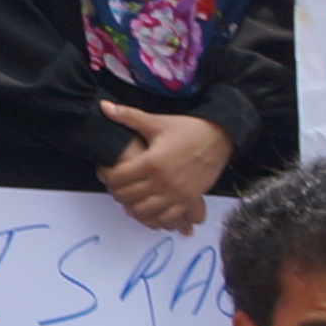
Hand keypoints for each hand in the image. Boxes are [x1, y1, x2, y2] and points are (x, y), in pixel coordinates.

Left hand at [97, 102, 231, 232]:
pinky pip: (167, 218)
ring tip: (130, 198)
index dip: (105, 176)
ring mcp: (177, 193)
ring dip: (132, 207)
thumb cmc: (189, 129)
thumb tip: (104, 106)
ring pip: (143, 212)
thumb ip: (129, 116)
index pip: (117, 178)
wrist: (221, 137)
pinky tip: (149, 210)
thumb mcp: (157, 122)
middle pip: (127, 197)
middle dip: (116, 192)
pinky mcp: (189, 200)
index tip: (105, 171)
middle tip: (116, 185)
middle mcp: (163, 181)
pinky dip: (154, 218)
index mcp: (152, 162)